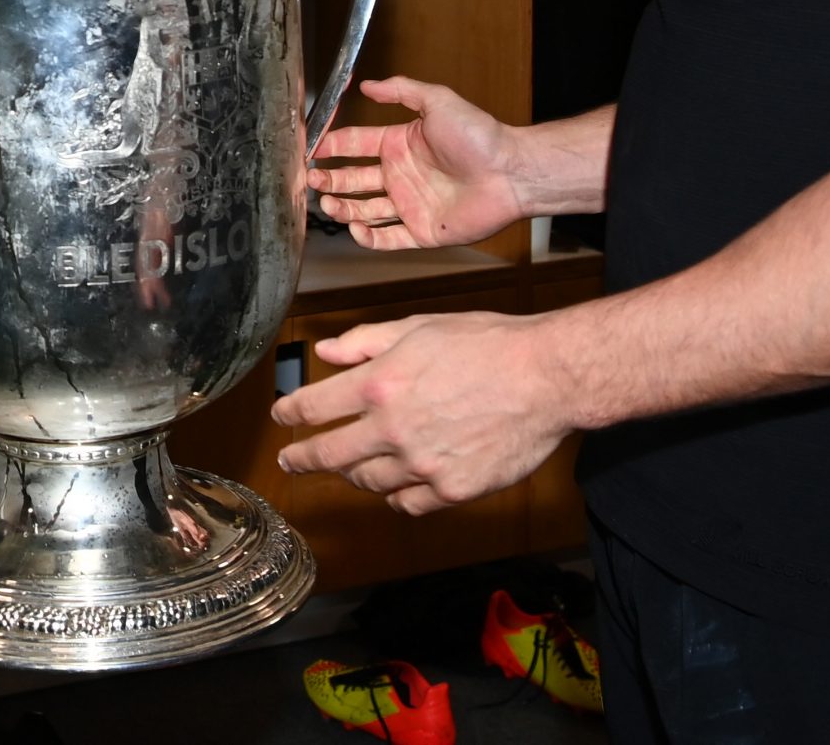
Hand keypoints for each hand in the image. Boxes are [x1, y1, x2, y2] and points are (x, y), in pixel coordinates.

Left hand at [273, 310, 570, 513]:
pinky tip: (395, 485)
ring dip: (352, 474)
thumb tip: (325, 351)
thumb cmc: (489, 344)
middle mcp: (393, 429)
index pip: (314, 407)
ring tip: (349, 468)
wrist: (547, 378)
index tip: (282, 418)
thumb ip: (365, 341)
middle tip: (291, 460)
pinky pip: (408, 503)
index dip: (290, 414)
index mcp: (380, 383)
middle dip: (302, 458)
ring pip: (368, 482)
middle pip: (330, 455)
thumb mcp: (419, 327)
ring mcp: (422, 465)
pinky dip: (396, 495)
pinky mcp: (452, 490)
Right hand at [308, 76, 522, 248]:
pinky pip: (388, 239)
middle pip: (354, 180)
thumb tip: (365, 84)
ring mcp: (410, 205)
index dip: (332, 146)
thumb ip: (401, 90)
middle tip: (311, 181)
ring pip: (364, 210)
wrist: (509, 172)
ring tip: (326, 205)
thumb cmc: (479, 135)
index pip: (356, 144)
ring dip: (342, 209)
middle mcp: (401, 175)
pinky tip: (354, 229)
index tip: (311, 148)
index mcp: (400, 145)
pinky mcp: (422, 232)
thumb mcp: (437, 100)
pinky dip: (368, 238)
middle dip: (329, 180)